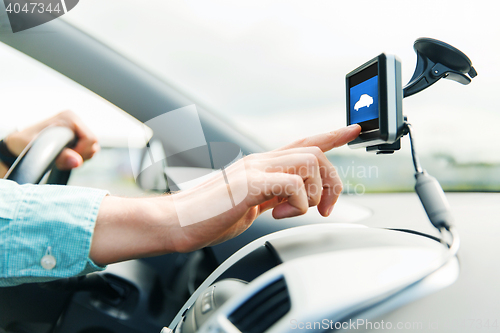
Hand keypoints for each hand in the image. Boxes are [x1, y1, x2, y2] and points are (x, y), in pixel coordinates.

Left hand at [4, 110, 99, 169]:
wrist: (19, 144)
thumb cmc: (25, 143)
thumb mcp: (39, 150)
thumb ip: (59, 156)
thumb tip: (77, 161)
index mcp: (69, 117)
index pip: (90, 139)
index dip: (80, 152)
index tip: (64, 157)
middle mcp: (75, 120)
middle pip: (94, 143)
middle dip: (81, 155)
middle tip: (62, 159)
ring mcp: (77, 128)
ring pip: (93, 148)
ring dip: (80, 157)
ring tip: (62, 158)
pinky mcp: (78, 136)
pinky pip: (89, 150)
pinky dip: (79, 157)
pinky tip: (65, 156)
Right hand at [91, 124, 360, 263]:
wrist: (177, 222)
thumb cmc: (210, 215)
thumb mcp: (252, 204)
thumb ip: (275, 197)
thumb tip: (297, 201)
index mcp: (262, 165)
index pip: (304, 142)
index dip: (332, 135)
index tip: (354, 129)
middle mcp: (261, 160)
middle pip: (315, 152)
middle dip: (331, 182)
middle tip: (325, 209)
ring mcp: (255, 169)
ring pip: (309, 162)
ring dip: (312, 194)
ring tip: (292, 213)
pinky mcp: (249, 183)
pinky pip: (292, 185)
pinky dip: (297, 204)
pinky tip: (279, 215)